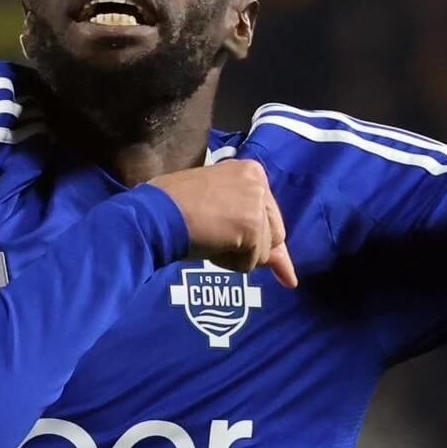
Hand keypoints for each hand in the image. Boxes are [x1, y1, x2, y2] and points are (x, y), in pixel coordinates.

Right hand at [150, 159, 297, 287]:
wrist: (156, 213)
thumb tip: (290, 276)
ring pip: (263, 251)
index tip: (233, 237)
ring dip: (236, 255)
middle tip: (216, 240)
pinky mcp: (252, 226)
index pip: (268, 214)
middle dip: (251, 247)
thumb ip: (250, 229)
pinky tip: (209, 245)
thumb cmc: (173, 207)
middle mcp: (259, 182)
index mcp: (250, 171)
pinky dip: (230, 263)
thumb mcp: (217, 208)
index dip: (253, 234)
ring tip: (207, 237)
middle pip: (274, 234)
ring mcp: (257, 204)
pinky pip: (251, 262)